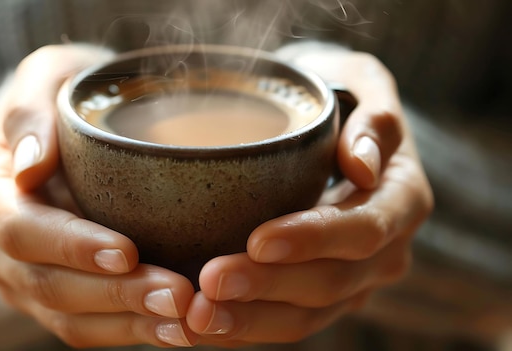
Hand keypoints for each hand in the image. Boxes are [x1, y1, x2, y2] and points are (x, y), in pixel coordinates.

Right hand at [0, 45, 197, 347]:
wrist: (63, 129)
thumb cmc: (62, 96)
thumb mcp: (46, 76)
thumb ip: (29, 108)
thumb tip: (27, 166)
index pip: (20, 230)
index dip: (72, 247)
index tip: (128, 251)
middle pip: (47, 284)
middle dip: (115, 294)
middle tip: (178, 294)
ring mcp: (18, 278)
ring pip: (68, 317)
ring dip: (129, 323)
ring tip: (186, 320)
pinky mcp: (51, 296)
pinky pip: (85, 326)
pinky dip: (130, 331)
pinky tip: (176, 329)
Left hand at [185, 44, 433, 346]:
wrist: (326, 121)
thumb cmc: (336, 94)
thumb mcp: (361, 82)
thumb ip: (376, 116)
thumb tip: (364, 166)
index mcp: (402, 197)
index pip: (363, 229)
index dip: (313, 239)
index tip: (257, 240)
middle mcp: (386, 249)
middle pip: (332, 282)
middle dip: (269, 287)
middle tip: (210, 283)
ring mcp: (356, 278)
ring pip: (308, 315)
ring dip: (252, 320)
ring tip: (198, 317)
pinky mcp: (323, 295)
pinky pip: (288, 321)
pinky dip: (247, 326)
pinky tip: (205, 326)